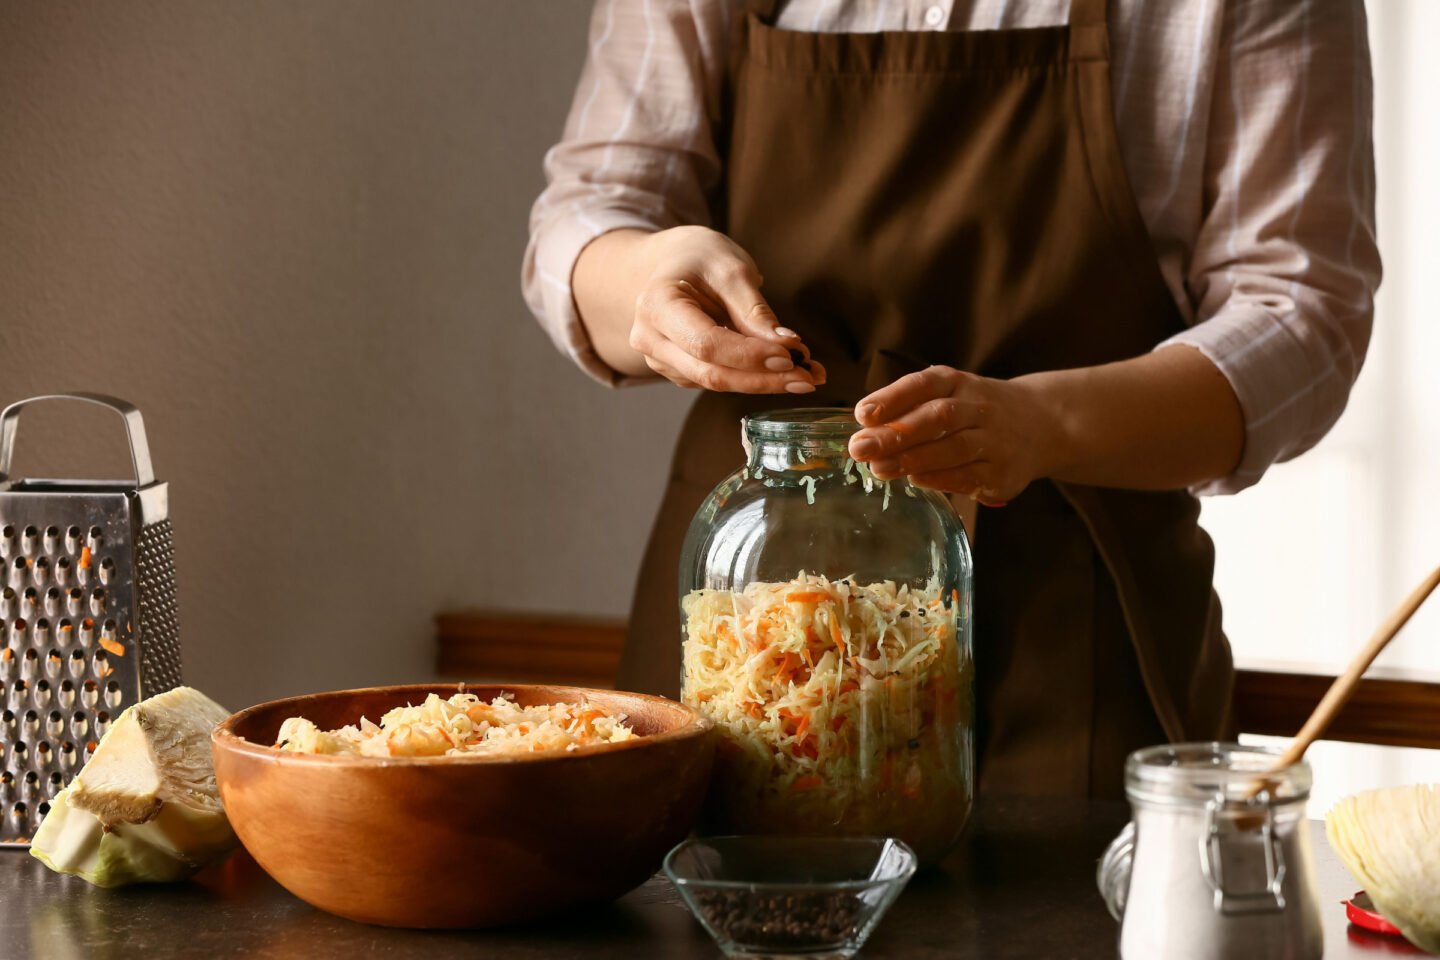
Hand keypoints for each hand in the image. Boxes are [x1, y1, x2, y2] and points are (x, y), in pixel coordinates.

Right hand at [628, 226, 825, 392]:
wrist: (673, 261)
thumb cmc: (700, 257)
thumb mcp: (731, 268)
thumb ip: (755, 311)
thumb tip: (787, 347)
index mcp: (657, 305)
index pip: (706, 343)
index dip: (750, 355)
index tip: (791, 356)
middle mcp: (651, 338)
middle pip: (711, 373)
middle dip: (764, 379)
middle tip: (809, 377)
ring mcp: (662, 359)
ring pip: (716, 383)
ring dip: (765, 382)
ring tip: (809, 373)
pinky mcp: (680, 370)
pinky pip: (719, 379)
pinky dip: (755, 378)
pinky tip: (785, 371)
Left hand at [846, 366, 1059, 504]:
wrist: (1041, 425)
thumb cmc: (973, 411)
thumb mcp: (947, 395)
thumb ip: (908, 409)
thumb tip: (863, 429)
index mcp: (958, 382)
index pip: (925, 384)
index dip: (893, 398)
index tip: (862, 414)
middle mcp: (980, 406)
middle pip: (938, 417)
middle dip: (896, 433)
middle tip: (860, 448)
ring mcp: (995, 439)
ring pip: (954, 447)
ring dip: (913, 459)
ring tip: (879, 468)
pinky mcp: (1004, 472)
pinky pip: (969, 476)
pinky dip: (940, 478)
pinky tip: (915, 479)